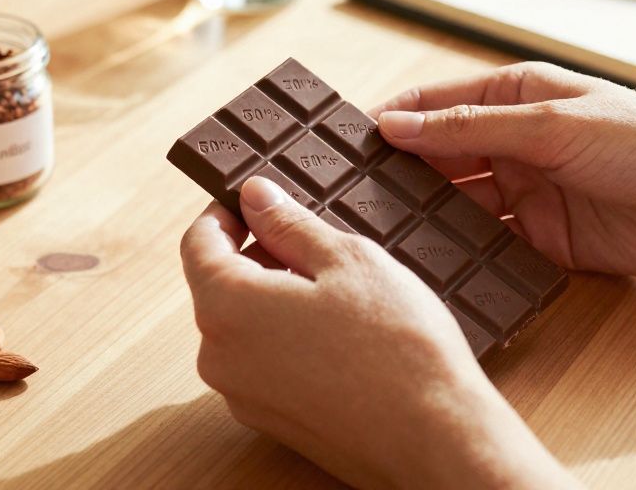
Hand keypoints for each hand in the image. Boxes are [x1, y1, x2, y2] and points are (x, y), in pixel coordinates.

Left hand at [181, 177, 576, 488]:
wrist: (437, 439)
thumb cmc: (398, 348)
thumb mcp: (347, 260)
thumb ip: (289, 224)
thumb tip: (255, 196)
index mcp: (226, 307)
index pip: (198, 243)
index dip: (226, 213)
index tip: (257, 202)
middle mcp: (219, 357)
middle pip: (218, 286)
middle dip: (257, 256)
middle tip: (315, 244)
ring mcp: (242, 396)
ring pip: (243, 326)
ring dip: (275, 299)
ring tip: (338, 292)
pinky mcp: (270, 422)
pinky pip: (263, 363)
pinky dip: (287, 339)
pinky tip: (340, 335)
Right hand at [373, 62, 635, 275]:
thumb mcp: (553, 126)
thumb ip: (471, 128)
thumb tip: (399, 124)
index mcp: (517, 96)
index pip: (436, 104)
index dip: (392, 119)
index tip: (345, 142)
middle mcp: (516, 143)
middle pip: (440, 157)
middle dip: (399, 172)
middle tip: (351, 193)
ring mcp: (528, 193)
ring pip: (458, 203)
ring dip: (425, 215)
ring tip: (380, 229)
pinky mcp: (543, 240)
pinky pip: (488, 245)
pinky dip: (461, 252)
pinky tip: (430, 260)